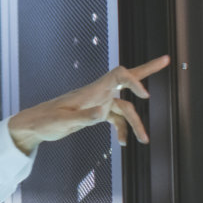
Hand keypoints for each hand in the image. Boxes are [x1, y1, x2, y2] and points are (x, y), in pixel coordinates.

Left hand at [6, 55, 171, 152]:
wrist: (35, 125)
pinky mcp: (95, 113)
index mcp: (92, 90)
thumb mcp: (63, 122)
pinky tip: (122, 143)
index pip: (119, 75)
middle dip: (148, 70)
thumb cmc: (46, 121)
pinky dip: (122, 130)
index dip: (134, 81)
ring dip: (136, 123)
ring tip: (145, 141)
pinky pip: (115, 119)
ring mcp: (98, 102)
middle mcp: (98, 93)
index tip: (145, 96)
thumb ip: (84, 117)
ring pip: (125, 108)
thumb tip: (102, 114)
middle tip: (167, 59)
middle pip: (127, 78)